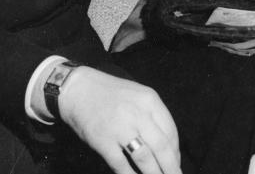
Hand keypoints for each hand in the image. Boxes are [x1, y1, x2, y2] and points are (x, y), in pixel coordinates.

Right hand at [59, 67, 181, 173]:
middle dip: (171, 167)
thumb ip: (152, 116)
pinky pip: (120, 164)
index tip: (176, 164)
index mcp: (149, 100)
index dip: (175, 152)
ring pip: (144, 158)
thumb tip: (166, 145)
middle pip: (161, 147)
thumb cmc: (111, 94)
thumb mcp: (138, 96)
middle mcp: (137, 113)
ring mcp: (120, 127)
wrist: (78, 88)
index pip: (170, 131)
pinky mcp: (102, 140)